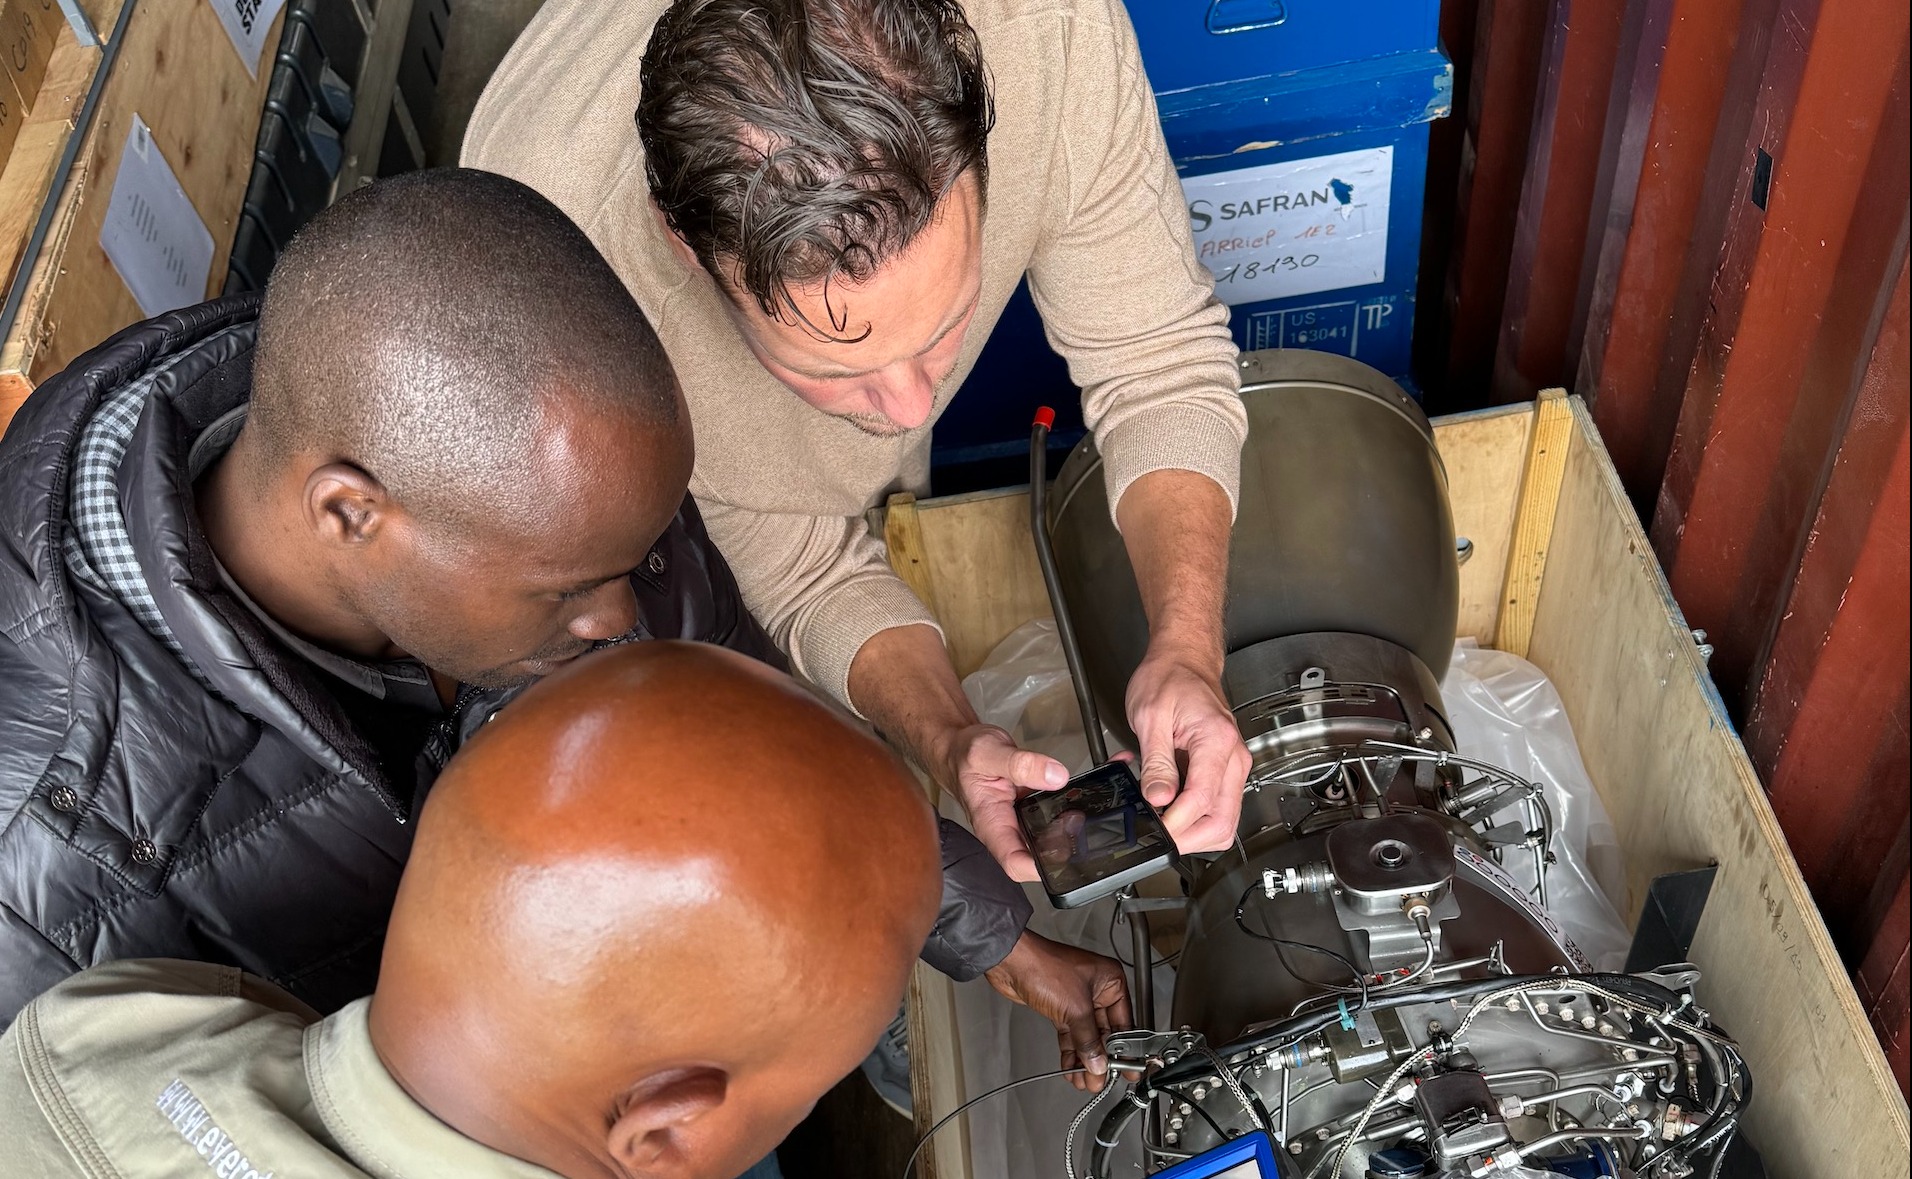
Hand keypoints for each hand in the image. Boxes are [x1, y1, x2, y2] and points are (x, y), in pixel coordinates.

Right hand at [939, 723, 1068, 882]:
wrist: (958, 748)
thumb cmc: (963, 756)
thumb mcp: (988, 752)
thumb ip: (1021, 764)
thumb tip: (1055, 776)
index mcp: (991, 824)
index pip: (1015, 863)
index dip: (1039, 866)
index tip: (1062, 850)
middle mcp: (1005, 827)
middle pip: (1036, 857)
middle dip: (1061, 848)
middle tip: (1077, 825)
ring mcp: (1018, 820)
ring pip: (1045, 840)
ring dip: (1065, 832)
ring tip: (1078, 814)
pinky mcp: (1027, 808)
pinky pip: (1048, 819)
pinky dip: (1063, 813)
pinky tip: (1075, 801)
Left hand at [984, 931, 1132, 1090]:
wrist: (1011, 963)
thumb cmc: (1044, 968)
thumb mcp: (1075, 1008)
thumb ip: (1089, 1040)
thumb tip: (1099, 1062)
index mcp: (1110, 981)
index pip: (1124, 1022)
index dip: (1125, 1048)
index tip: (1127, 1069)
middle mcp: (1097, 990)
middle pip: (1105, 1032)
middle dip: (1101, 1057)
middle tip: (1100, 1080)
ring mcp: (1078, 1000)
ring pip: (1086, 1036)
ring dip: (1085, 1058)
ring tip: (1084, 1079)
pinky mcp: (1061, 1008)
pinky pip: (1071, 1034)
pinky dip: (1071, 1051)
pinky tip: (1071, 1067)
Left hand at [1124, 645, 1250, 853]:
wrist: (1184, 660)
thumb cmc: (1169, 678)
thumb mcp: (1150, 717)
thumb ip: (1156, 762)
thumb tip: (1159, 798)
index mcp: (1216, 741)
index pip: (1202, 798)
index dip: (1177, 822)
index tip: (1155, 829)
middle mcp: (1232, 758)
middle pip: (1222, 822)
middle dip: (1189, 839)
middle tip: (1159, 838)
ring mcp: (1231, 767)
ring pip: (1221, 821)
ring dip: (1191, 832)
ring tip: (1160, 819)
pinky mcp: (1223, 771)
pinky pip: (1213, 807)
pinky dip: (1191, 816)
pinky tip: (1166, 803)